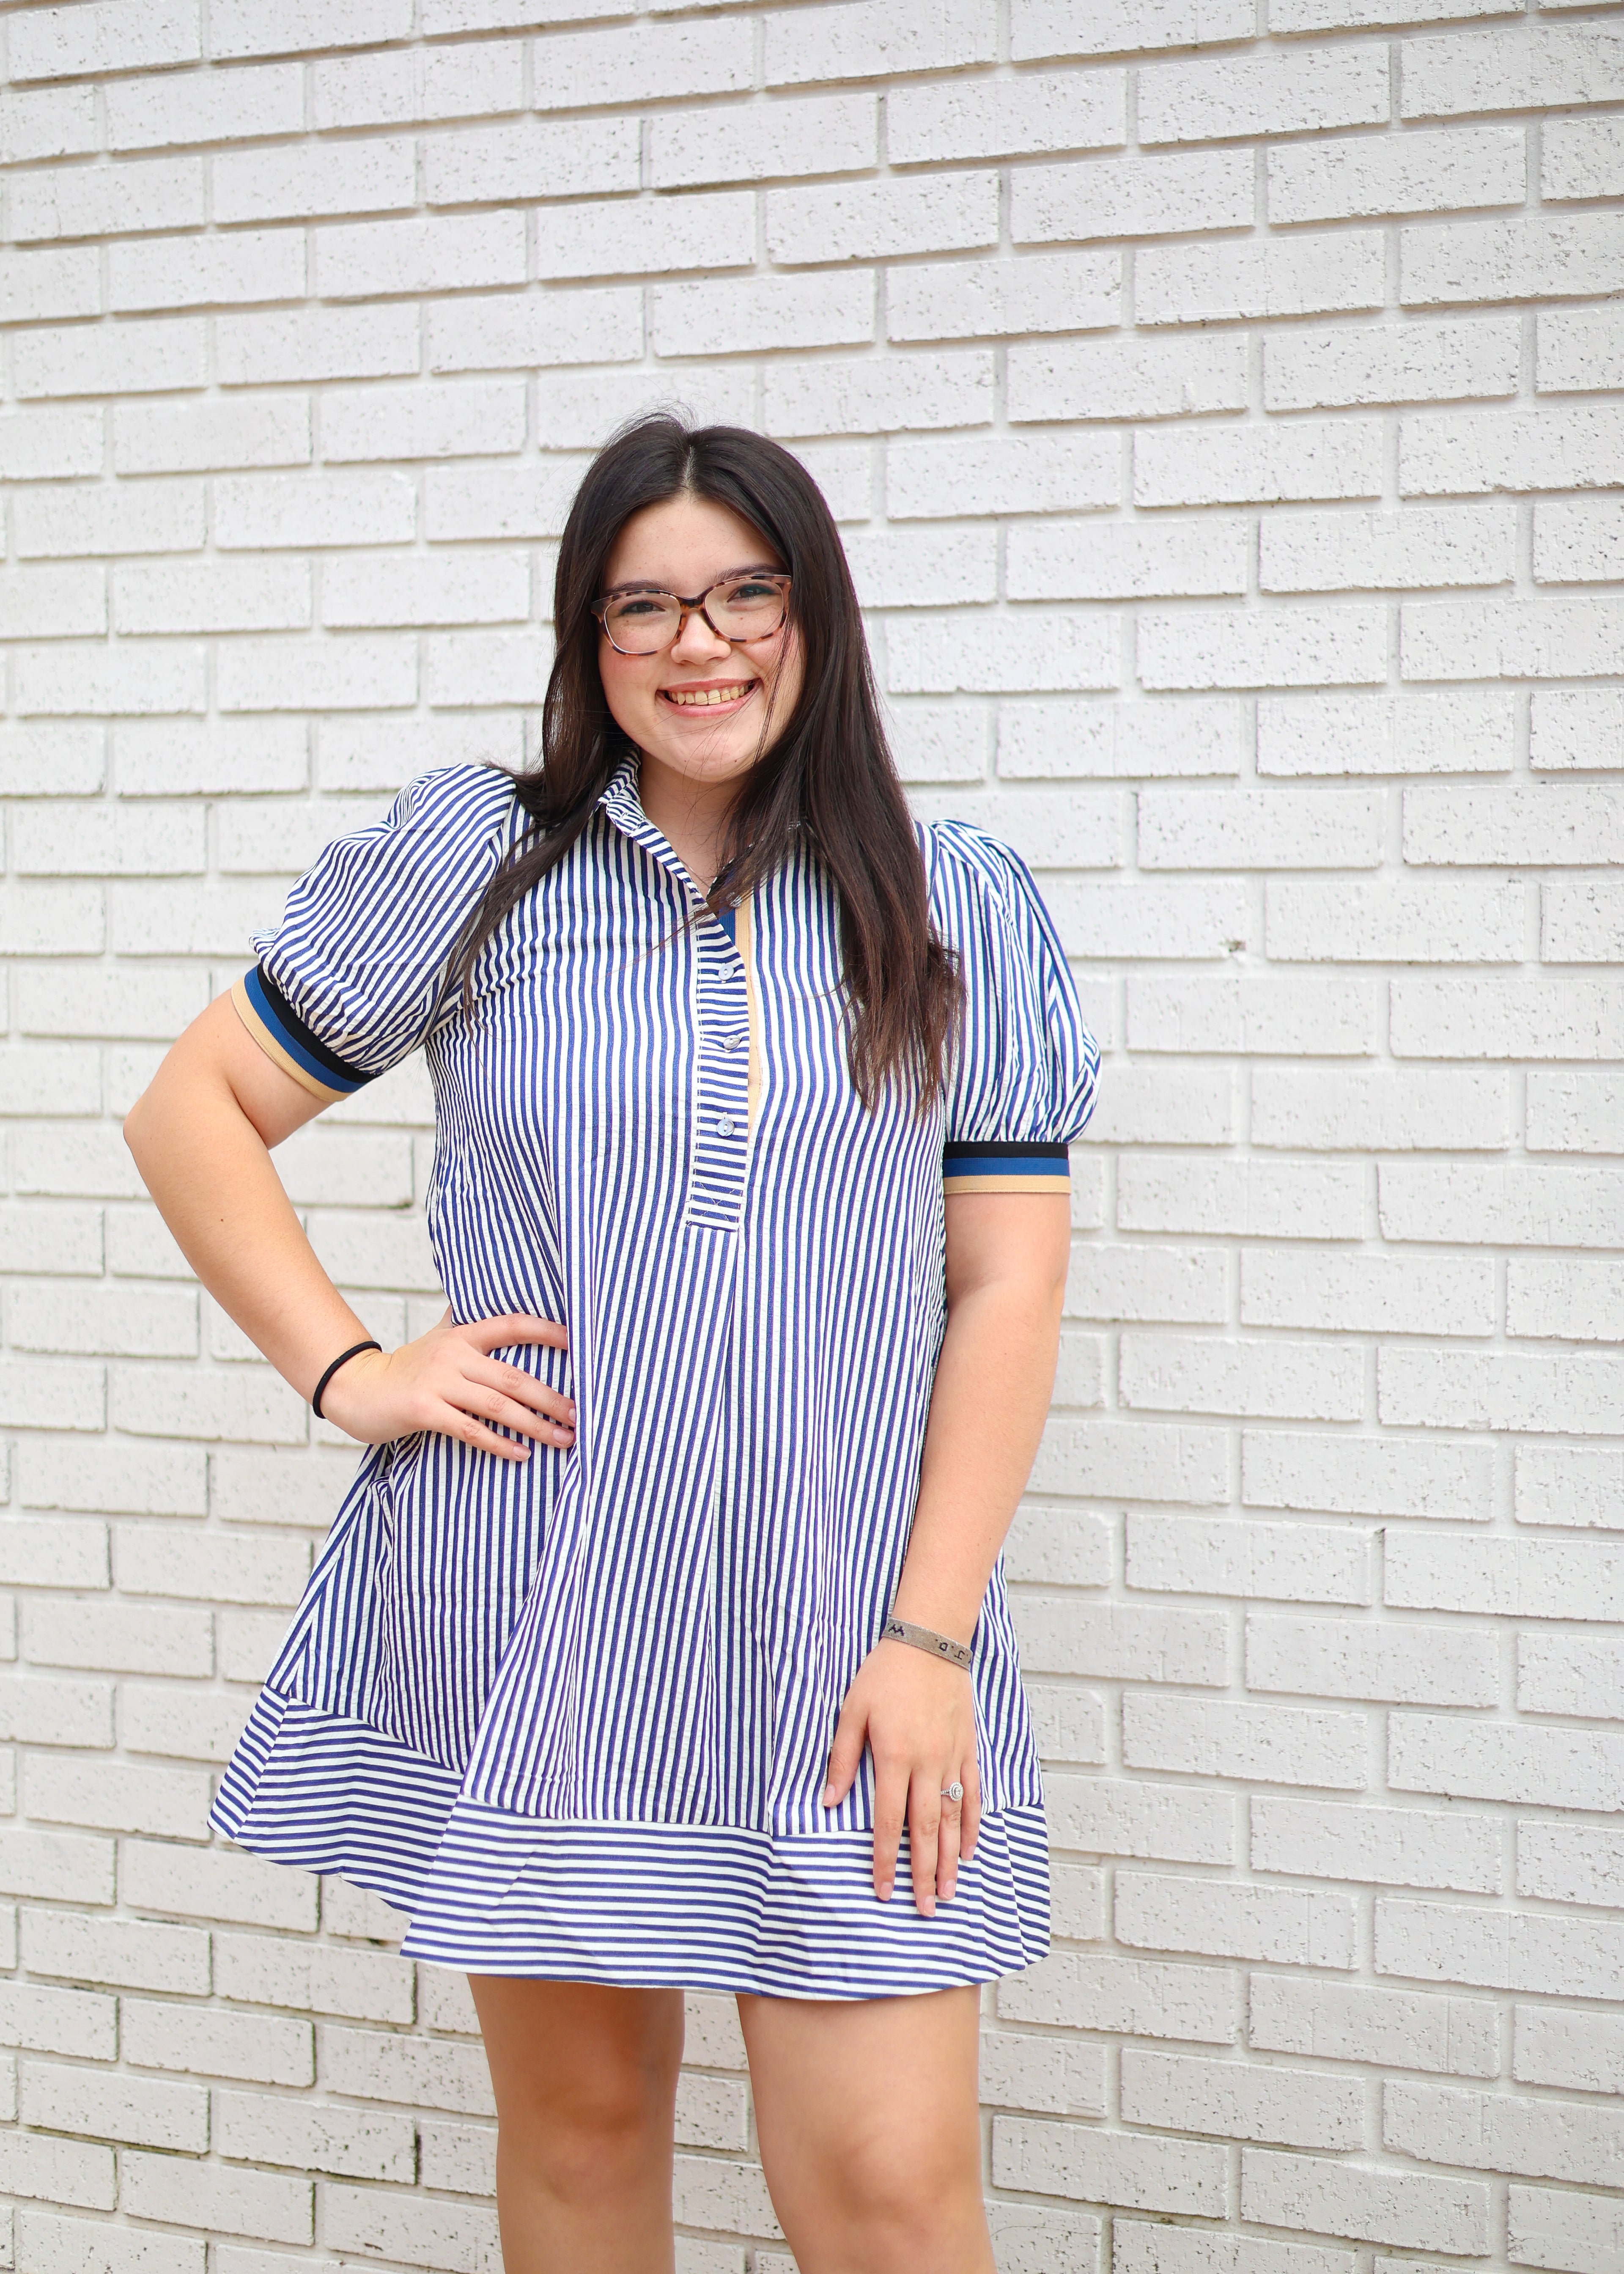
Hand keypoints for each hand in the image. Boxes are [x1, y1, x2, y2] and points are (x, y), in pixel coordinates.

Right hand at [319, 1309, 573, 1462]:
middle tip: (580, 1415)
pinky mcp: (424, 1410)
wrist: (358, 1388)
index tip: (578, 1344)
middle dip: (551, 1398)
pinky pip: (469, 1429)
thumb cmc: (408, 1368)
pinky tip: (521, 1454)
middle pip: (514, 1377)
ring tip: (563, 1439)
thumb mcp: (439, 1337)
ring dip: (535, 1425)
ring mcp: (438, 1382)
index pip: (512, 1325)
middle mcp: (453, 1354)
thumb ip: (466, 1322)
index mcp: (462, 1334)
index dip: (546, 1331)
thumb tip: (497, 1299)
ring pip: (497, 1405)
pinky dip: (499, 1443)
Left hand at [822, 1638, 979, 1915]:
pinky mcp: (967, 1748)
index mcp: (893, 1756)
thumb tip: (828, 1802)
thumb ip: (841, 1759)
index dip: (886, 1859)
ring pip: (952, 1818)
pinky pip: (972, 1793)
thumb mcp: (851, 1711)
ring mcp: (951, 1757)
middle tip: (925, 1910)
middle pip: (925, 1829)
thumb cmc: (883, 1674)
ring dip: (949, 1859)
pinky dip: (972, 1825)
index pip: (889, 1820)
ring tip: (947, 1892)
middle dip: (923, 1873)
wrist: (929, 1642)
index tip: (883, 1891)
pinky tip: (968, 1850)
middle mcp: (926, 1763)